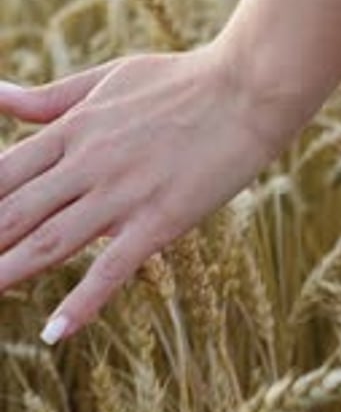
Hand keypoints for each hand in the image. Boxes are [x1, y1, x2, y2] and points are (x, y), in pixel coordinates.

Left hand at [0, 40, 271, 343]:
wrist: (247, 88)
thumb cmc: (180, 80)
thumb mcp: (107, 78)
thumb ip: (50, 98)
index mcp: (72, 130)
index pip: (1, 175)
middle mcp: (86, 164)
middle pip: (14, 214)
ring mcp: (122, 194)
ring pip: (50, 243)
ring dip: (8, 274)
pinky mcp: (159, 220)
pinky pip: (112, 269)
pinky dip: (82, 303)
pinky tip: (55, 333)